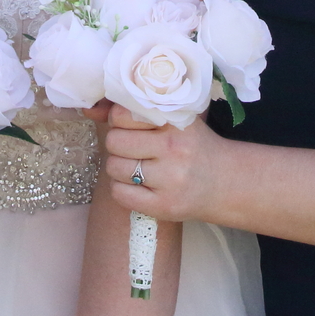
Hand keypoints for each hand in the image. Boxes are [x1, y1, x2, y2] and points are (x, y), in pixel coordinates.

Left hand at [100, 103, 218, 222]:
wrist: (225, 182)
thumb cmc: (193, 146)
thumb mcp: (173, 120)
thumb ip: (133, 111)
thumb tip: (90, 109)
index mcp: (176, 122)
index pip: (123, 114)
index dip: (120, 120)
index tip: (131, 125)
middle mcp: (174, 149)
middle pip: (115, 142)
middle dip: (118, 144)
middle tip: (132, 148)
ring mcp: (169, 179)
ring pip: (114, 168)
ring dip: (119, 167)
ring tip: (137, 166)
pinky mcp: (164, 206)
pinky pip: (120, 194)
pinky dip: (122, 189)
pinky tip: (138, 185)